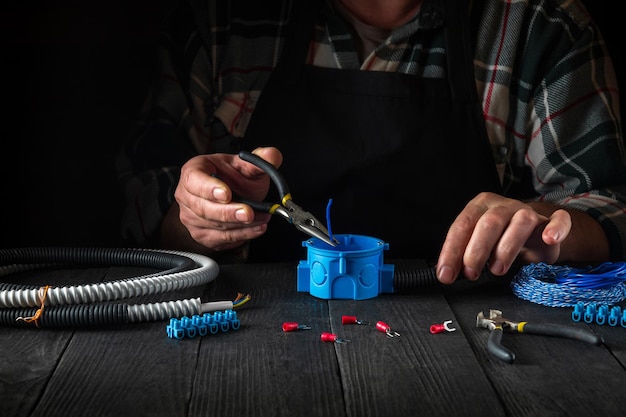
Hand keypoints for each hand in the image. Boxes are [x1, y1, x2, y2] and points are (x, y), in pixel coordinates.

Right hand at [164, 147, 282, 252]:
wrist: (224, 200)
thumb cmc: (230, 179)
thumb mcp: (244, 166)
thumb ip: (258, 160)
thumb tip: (271, 155)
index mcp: (195, 171)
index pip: (194, 180)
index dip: (209, 188)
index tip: (226, 193)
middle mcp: (188, 195)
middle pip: (204, 208)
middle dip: (229, 212)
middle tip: (248, 212)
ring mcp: (192, 218)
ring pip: (215, 225)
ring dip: (241, 224)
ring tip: (262, 217)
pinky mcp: (203, 235)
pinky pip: (223, 238)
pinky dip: (244, 234)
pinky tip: (258, 227)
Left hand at [436, 192, 572, 283]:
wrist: (537, 232)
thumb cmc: (501, 239)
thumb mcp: (479, 244)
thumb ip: (464, 254)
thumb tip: (446, 273)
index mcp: (480, 207)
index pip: (462, 226)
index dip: (452, 251)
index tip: (446, 274)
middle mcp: (503, 206)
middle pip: (489, 223)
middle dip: (476, 250)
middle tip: (470, 274)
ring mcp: (528, 211)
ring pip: (520, 222)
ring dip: (507, 247)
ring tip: (497, 270)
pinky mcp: (552, 221)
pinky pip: (559, 220)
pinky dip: (556, 228)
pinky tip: (550, 239)